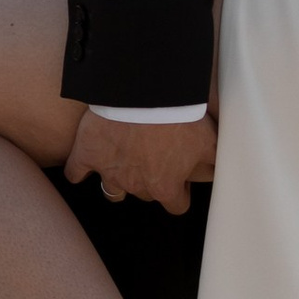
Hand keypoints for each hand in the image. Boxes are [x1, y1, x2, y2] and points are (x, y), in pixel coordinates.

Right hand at [64, 109, 217, 212]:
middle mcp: (136, 185)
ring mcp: (108, 171)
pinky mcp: (87, 154)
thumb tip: (222, 173)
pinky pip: (76, 172)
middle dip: (151, 180)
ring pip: (112, 191)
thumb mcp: (208, 139)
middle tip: (156, 157)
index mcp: (165, 186)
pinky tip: (82, 167)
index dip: (180, 192)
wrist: (144, 94)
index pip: (176, 205)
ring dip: (118, 181)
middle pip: (145, 194)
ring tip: (123, 165)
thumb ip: (215, 161)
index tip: (181, 179)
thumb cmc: (179, 116)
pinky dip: (78, 170)